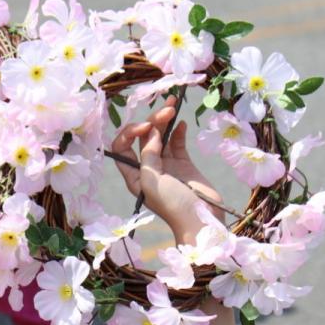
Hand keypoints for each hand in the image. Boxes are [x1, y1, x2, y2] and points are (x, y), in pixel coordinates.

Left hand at [111, 97, 222, 244]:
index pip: (122, 147)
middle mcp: (148, 168)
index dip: (131, 132)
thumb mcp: (152, 181)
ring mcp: (167, 165)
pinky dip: (178, 131)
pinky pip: (177, 142)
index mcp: (134, 175)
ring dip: (165, 120)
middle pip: (144, 138)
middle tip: (167, 110)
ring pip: (161, 136)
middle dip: (152, 120)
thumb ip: (148, 154)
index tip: (147, 127)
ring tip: (173, 105)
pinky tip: (181, 123)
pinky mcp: (184, 164)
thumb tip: (152, 132)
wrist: (202, 219)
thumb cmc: (173, 205)